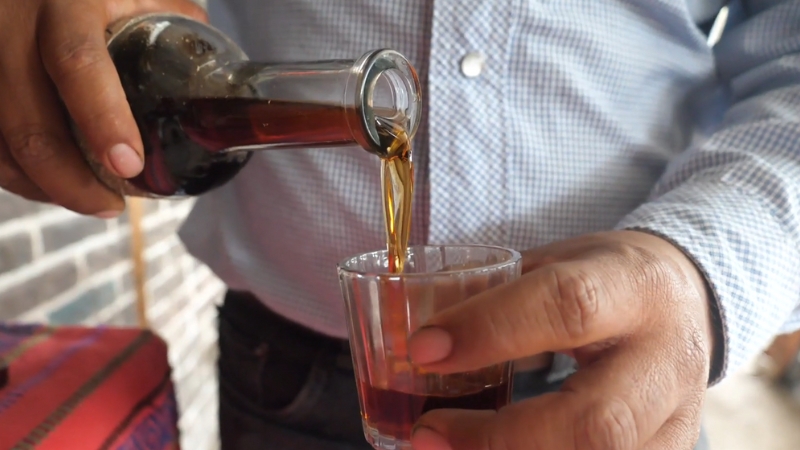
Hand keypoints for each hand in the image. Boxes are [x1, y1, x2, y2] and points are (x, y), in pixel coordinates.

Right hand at [0, 0, 205, 215]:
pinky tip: (46, 184)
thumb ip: (172, 20)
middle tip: (111, 206)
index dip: (102, 119)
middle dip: (69, 181)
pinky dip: (14, 173)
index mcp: (65, 1)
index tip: (129, 165)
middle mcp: (11, 23)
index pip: (77, 62)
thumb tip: (215, 77)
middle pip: (28, 121)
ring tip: (89, 203)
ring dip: (41, 187)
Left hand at [407, 231, 715, 449]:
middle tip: (426, 434)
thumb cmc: (604, 280)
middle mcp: (667, 360)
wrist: (684, 301)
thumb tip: (411, 339)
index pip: (567, 307)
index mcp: (635, 288)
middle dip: (498, 439)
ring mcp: (678, 421)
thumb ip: (492, 296)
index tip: (424, 350)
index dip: (490, 330)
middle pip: (596, 422)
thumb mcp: (556, 263)